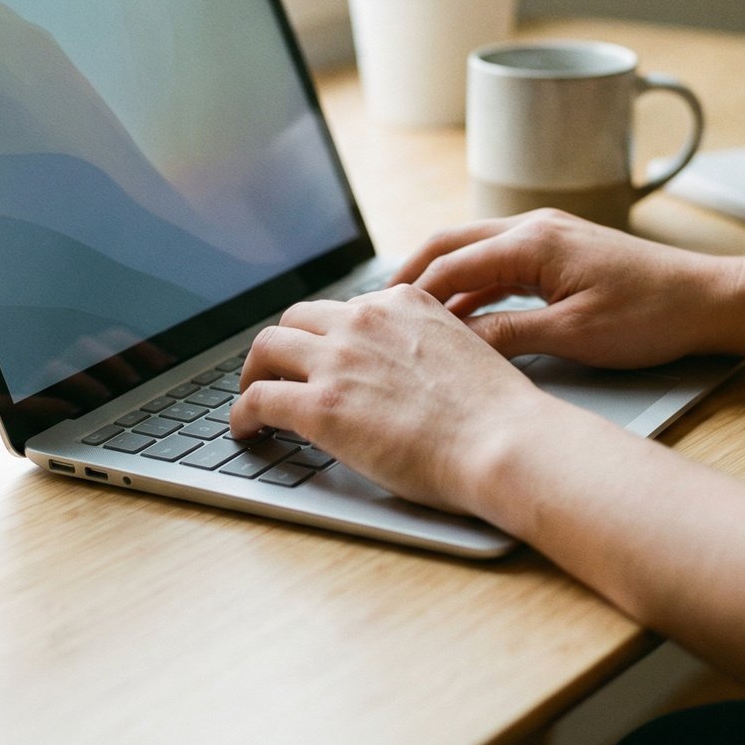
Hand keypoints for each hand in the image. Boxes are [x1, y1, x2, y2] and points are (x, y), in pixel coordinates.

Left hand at [232, 285, 564, 513]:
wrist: (503, 441)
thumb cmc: (496, 415)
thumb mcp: (463, 350)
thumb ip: (423, 346)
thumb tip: (403, 372)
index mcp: (403, 302)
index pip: (346, 307)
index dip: (327, 334)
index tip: (320, 353)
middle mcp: (365, 319)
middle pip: (298, 318)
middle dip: (284, 345)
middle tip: (279, 372)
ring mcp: (338, 360)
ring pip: (267, 348)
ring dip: (253, 373)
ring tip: (250, 397)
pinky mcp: (319, 405)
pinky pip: (258, 399)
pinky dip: (241, 414)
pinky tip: (245, 431)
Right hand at [391, 208, 736, 370]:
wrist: (708, 298)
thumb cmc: (652, 315)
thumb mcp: (575, 336)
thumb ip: (509, 336)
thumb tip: (458, 346)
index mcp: (532, 242)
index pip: (450, 265)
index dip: (411, 295)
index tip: (380, 322)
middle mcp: (534, 226)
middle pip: (450, 243)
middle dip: (410, 275)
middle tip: (374, 310)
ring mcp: (547, 234)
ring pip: (473, 249)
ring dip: (440, 279)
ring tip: (408, 315)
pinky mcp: (559, 250)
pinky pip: (499, 260)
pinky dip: (472, 283)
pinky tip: (461, 315)